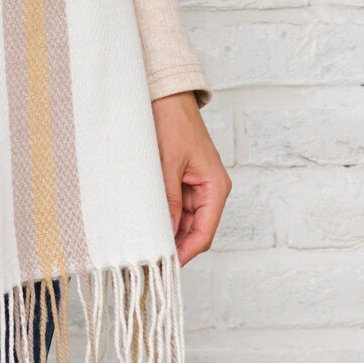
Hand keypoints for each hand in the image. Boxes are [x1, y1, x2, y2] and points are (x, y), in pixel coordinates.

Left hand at [152, 91, 230, 265]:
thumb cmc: (172, 122)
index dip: (187, 252)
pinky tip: (148, 224)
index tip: (168, 267)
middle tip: (152, 262)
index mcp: (216, 187)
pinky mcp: (183, 179)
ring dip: (168, 231)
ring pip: (184, 220)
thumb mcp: (169, 163)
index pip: (204, 232)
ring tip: (147, 246)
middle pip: (195, 230)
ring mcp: (197, 185)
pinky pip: (176, 205)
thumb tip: (168, 232)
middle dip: (175, 245)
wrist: (167, 95)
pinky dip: (165, 215)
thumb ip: (170, 199)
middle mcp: (210, 190)